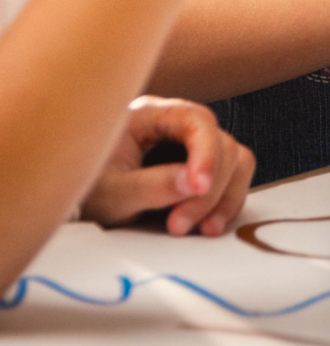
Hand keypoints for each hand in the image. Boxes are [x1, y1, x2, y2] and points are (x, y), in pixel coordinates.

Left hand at [81, 98, 254, 237]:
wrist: (78, 208)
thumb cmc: (87, 193)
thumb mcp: (110, 195)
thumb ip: (149, 187)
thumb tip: (193, 184)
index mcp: (151, 115)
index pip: (196, 119)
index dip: (206, 151)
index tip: (199, 186)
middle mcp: (178, 125)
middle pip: (221, 142)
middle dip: (208, 188)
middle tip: (179, 225)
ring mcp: (193, 147)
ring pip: (235, 160)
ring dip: (225, 197)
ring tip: (202, 230)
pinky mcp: (202, 170)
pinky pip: (233, 178)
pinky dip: (227, 202)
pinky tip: (208, 225)